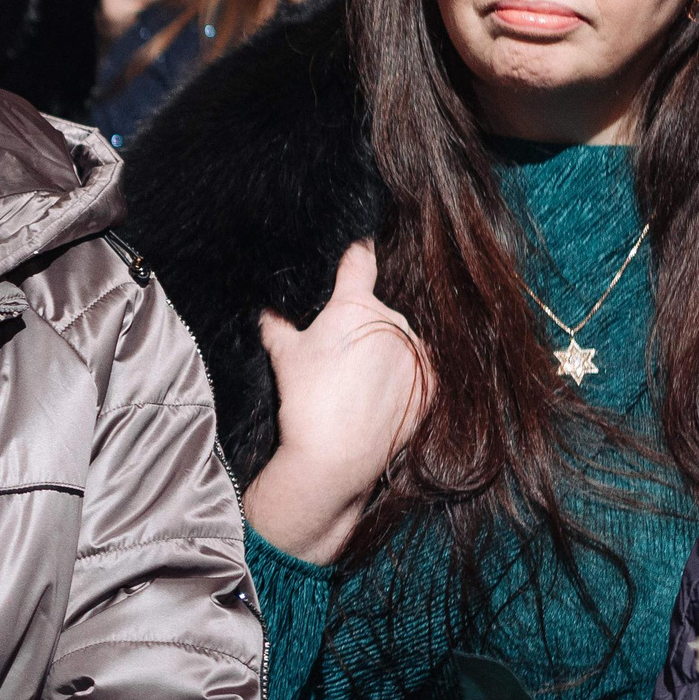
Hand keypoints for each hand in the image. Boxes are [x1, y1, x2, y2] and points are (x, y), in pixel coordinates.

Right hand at [243, 241, 427, 562]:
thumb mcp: (283, 356)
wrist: (335, 458)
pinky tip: (375, 399)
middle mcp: (394, 322)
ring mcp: (417, 354)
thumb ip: (276, 323)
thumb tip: (267, 308)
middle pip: (376, 310)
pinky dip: (400, 379)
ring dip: (382, 352)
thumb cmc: (305, 402)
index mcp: (356, 305)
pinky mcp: (431, 386)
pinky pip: (416, 371)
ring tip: (356, 385)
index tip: (357, 241)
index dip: (355, 249)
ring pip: (397, 340)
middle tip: (336, 354)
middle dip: (360, 323)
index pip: (359, 260)